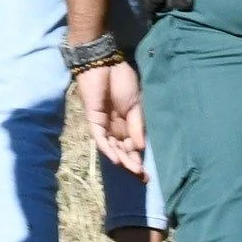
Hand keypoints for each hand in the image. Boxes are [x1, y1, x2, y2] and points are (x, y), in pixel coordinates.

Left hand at [77, 57, 145, 175]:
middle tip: (142, 178)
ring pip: (112, 149)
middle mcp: (114, 128)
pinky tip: (117, 160)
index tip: (147, 175)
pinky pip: (100, 139)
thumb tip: (141, 147)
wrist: (104, 63)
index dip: (139, 161)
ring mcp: (104, 126)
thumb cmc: (122, 80)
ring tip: (133, 171)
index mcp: (126, 124)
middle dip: (132, 165)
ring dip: (122, 160)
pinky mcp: (94, 121)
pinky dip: (108, 150)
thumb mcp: (137, 104)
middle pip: (122, 152)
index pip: (132, 148)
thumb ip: (137, 125)